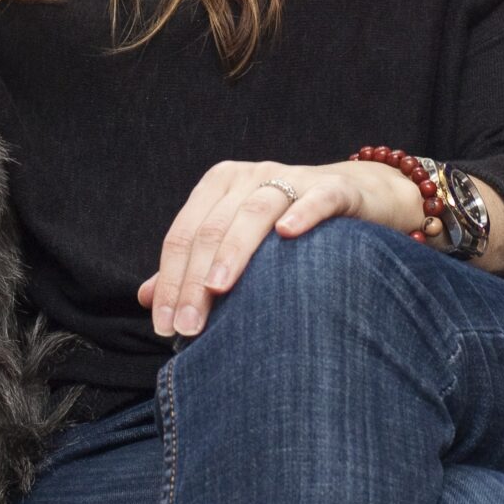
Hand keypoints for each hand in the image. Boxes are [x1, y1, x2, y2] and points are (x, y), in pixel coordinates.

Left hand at [134, 158, 424, 338]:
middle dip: (195, 279)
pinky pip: (316, 198)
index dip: (171, 280)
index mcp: (219, 186)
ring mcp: (293, 177)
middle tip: (188, 327)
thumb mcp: (237, 241)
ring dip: (234, 251)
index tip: (165, 326)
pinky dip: (301, 212)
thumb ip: (194, 267)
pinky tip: (287, 234)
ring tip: (217, 289)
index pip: (185, 234)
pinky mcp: (335, 187)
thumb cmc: (287, 227)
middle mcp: (250, 175)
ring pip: (255, 211)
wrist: (356, 197)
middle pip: (212, 227)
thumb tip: (147, 298)